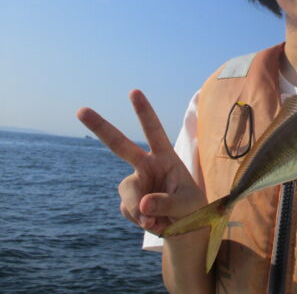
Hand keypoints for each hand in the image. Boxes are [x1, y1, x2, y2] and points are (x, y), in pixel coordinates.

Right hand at [76, 90, 205, 235]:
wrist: (185, 228)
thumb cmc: (191, 209)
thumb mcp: (186, 205)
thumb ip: (166, 203)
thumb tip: (142, 205)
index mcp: (166, 158)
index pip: (154, 131)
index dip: (144, 112)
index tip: (134, 92)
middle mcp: (147, 166)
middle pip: (120, 145)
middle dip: (101, 127)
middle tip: (81, 110)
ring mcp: (136, 183)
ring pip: (127, 192)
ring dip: (138, 207)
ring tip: (157, 220)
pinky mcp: (129, 202)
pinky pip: (129, 210)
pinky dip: (140, 220)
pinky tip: (154, 223)